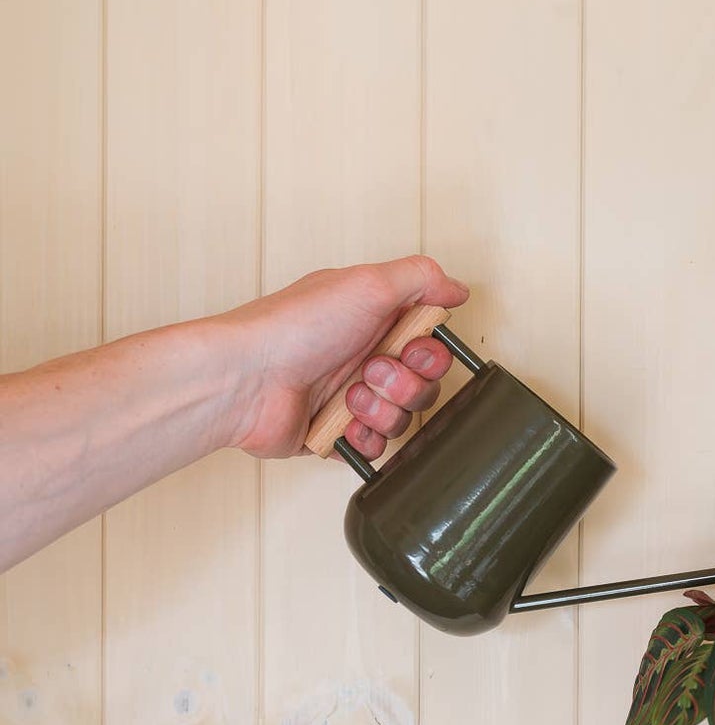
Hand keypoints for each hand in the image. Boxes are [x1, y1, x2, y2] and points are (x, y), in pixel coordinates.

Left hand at [224, 256, 469, 460]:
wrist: (247, 378)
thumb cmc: (296, 326)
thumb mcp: (367, 283)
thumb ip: (421, 277)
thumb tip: (457, 287)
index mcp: (373, 319)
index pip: (429, 341)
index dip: (430, 351)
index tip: (413, 347)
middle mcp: (363, 355)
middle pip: (423, 382)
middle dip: (407, 382)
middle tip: (373, 371)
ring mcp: (349, 395)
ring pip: (403, 417)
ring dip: (382, 408)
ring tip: (348, 397)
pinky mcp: (335, 431)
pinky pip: (377, 446)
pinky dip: (366, 437)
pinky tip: (344, 422)